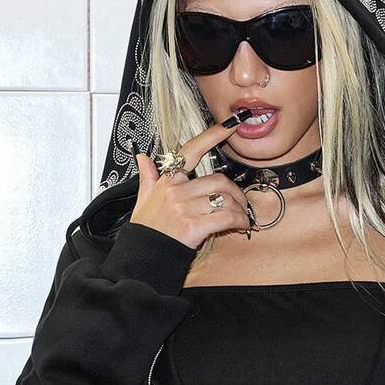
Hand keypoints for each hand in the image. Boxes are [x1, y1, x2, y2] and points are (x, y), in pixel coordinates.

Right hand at [130, 116, 254, 250]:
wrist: (142, 258)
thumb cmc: (146, 231)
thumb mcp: (143, 201)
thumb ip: (147, 178)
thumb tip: (142, 158)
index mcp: (167, 182)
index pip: (191, 151)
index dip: (212, 135)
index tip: (230, 126)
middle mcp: (176, 191)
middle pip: (218, 181)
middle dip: (236, 192)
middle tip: (241, 203)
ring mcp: (184, 208)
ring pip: (225, 199)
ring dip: (240, 209)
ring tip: (242, 218)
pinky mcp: (193, 226)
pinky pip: (226, 217)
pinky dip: (239, 221)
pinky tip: (241, 226)